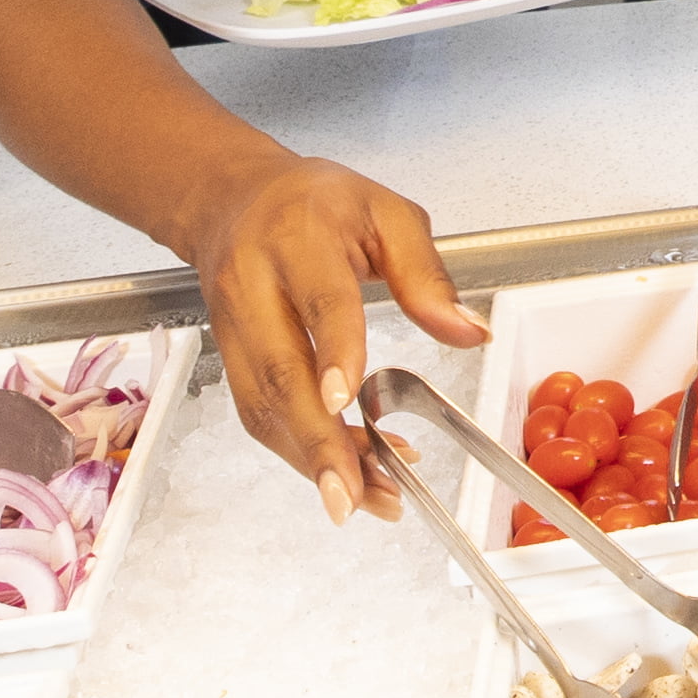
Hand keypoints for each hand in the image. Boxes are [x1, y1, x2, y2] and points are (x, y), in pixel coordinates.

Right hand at [180, 148, 485, 513]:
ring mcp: (233, 327)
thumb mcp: (387, 212)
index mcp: (299, 240)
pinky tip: (342, 469)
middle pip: (280, 371)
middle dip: (318, 441)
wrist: (233, 200)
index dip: (333, 350)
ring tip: (362, 498)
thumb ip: (426, 273)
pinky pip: (258, 413)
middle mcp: (254, 286)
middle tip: (354, 491)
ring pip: (264, 405)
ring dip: (311, 460)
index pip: (320, 301)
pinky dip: (298, 451)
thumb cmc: (315, 203)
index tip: (346, 397)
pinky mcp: (229, 358)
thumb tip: (468, 331)